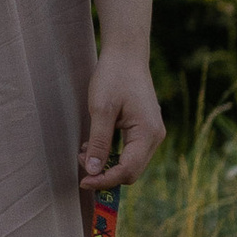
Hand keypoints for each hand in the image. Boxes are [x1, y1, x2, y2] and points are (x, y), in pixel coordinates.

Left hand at [80, 46, 164, 191]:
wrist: (126, 55)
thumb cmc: (114, 77)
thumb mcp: (101, 109)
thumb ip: (99, 142)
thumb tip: (94, 171)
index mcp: (148, 133)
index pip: (128, 171)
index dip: (105, 180)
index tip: (83, 181)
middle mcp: (154, 137)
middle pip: (131, 171)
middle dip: (105, 172)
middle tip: (81, 162)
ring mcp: (151, 133)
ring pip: (129, 163)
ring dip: (106, 163)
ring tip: (85, 150)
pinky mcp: (144, 129)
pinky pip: (129, 151)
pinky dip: (111, 153)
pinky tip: (94, 144)